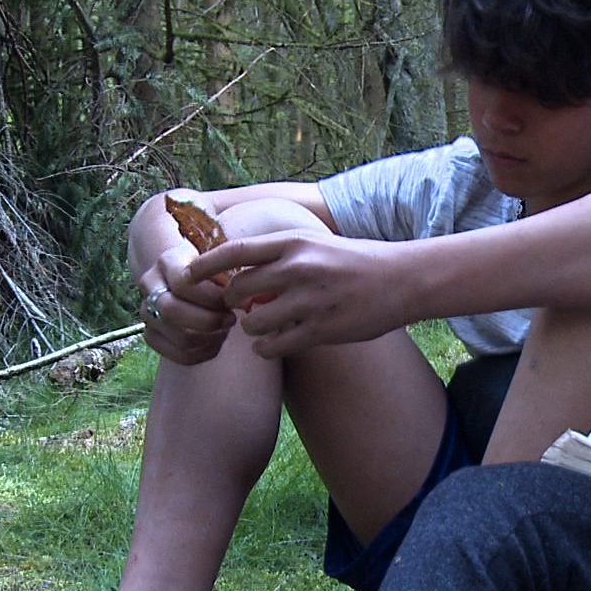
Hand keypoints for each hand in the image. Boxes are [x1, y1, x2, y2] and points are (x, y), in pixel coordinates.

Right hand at [138, 243, 237, 364]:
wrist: (182, 277)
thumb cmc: (208, 270)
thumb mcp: (217, 263)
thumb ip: (229, 278)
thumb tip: (245, 303)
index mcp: (167, 262)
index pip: (183, 283)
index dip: (211, 296)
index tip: (232, 300)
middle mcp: (150, 286)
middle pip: (171, 311)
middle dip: (208, 320)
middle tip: (230, 319)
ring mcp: (146, 312)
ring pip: (178, 337)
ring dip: (209, 338)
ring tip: (224, 329)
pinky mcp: (152, 336)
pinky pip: (179, 355)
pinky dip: (204, 353)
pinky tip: (216, 342)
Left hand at [188, 230, 414, 358]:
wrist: (402, 280)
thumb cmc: (356, 262)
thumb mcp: (316, 245)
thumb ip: (280, 255)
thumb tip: (238, 271)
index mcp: (294, 242)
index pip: (234, 251)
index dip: (204, 264)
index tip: (187, 274)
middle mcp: (298, 268)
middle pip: (236, 292)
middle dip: (230, 305)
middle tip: (239, 310)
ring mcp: (310, 301)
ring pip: (251, 324)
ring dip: (250, 330)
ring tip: (263, 328)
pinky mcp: (321, 330)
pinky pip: (273, 347)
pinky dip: (266, 349)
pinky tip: (275, 344)